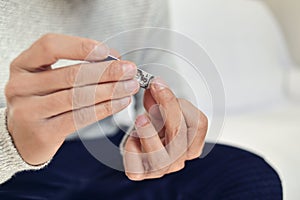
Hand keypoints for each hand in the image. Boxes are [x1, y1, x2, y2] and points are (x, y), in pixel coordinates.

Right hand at [5, 33, 139, 164]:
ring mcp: (29, 111)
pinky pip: (80, 117)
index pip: (49, 46)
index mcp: (23, 65)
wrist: (23, 137)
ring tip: (129, 86)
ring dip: (110, 90)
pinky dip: (105, 108)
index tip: (107, 51)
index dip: (80, 46)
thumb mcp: (48, 78)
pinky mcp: (44, 132)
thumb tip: (113, 60)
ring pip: (78, 97)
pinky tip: (120, 102)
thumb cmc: (41, 102)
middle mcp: (21, 86)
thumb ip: (76, 66)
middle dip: (106, 72)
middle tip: (128, 70)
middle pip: (70, 74)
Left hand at [123, 78, 207, 179]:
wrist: (139, 143)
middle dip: (166, 107)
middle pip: (179, 134)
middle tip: (153, 91)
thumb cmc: (155, 126)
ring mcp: (161, 168)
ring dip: (150, 132)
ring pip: (160, 155)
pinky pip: (137, 166)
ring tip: (141, 118)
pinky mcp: (140, 173)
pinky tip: (132, 138)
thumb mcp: (160, 107)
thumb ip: (160, 97)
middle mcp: (179, 157)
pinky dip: (133, 150)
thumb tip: (157, 85)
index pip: (198, 124)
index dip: (179, 102)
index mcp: (192, 142)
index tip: (160, 84)